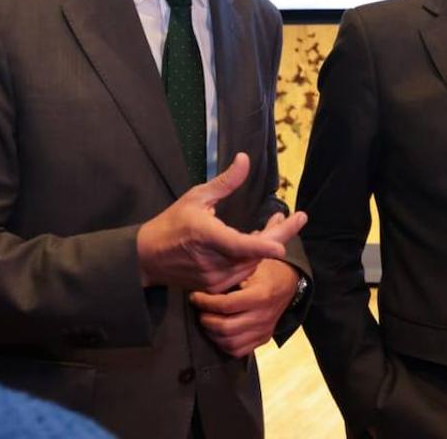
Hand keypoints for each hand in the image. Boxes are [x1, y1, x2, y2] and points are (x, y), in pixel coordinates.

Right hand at [136, 153, 306, 291]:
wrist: (147, 258)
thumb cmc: (172, 223)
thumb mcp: (197, 197)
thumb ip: (225, 182)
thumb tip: (245, 159)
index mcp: (206, 236)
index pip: (239, 244)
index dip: (263, 245)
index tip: (283, 246)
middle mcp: (212, 261)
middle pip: (255, 253)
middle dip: (280, 234)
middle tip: (299, 217)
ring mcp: (214, 278)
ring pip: (253, 263)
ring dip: (267, 245)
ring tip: (275, 223)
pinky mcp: (216, 288)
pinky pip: (244, 271)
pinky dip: (254, 256)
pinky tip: (257, 241)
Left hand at [189, 257, 301, 357]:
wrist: (287, 284)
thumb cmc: (265, 272)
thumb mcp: (251, 265)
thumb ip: (232, 273)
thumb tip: (205, 279)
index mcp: (261, 295)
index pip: (226, 305)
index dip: (205, 302)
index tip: (195, 296)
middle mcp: (263, 316)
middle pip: (225, 327)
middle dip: (206, 319)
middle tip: (200, 309)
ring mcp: (264, 330)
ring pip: (230, 343)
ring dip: (212, 333)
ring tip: (208, 320)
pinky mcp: (263, 339)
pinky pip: (238, 351)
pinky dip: (224, 344)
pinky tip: (219, 332)